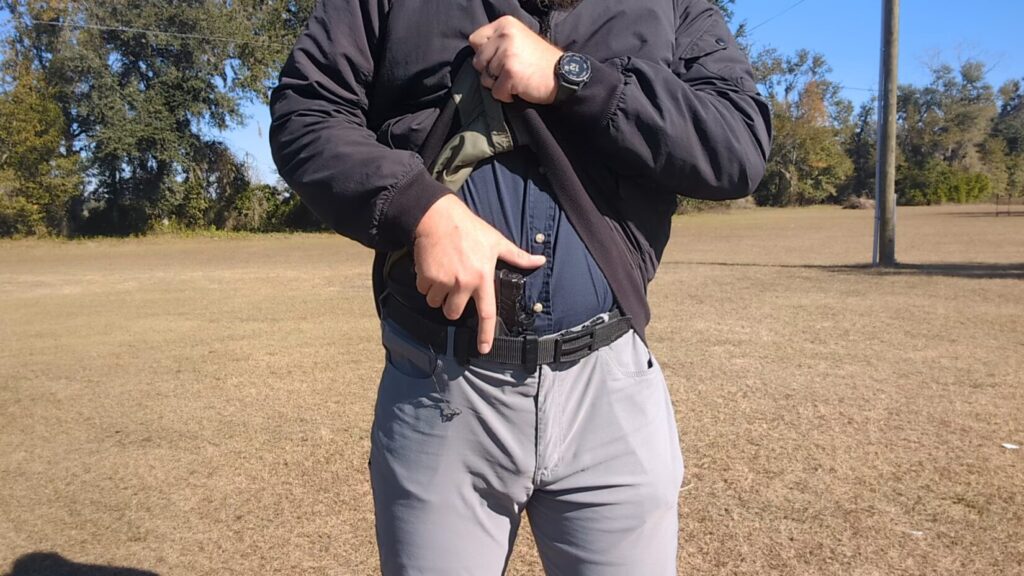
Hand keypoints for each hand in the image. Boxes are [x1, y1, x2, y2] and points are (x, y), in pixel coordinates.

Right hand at [413, 195, 545, 353]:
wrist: (437, 217)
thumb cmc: (470, 229)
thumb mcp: (497, 242)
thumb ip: (518, 256)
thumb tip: (540, 261)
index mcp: (482, 278)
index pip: (487, 313)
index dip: (486, 334)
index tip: (484, 348)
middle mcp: (463, 283)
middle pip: (453, 312)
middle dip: (452, 307)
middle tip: (454, 290)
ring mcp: (443, 281)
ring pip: (436, 303)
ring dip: (437, 295)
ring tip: (443, 276)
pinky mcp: (426, 277)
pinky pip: (423, 291)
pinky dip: (426, 284)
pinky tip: (432, 269)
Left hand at [468, 15, 562, 103]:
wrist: (563, 75)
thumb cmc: (539, 60)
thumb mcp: (519, 38)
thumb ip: (497, 41)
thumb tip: (476, 54)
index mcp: (505, 24)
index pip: (475, 40)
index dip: (484, 54)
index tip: (498, 59)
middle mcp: (504, 35)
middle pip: (477, 61)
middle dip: (490, 71)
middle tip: (510, 71)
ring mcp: (506, 55)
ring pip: (485, 78)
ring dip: (498, 84)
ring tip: (517, 78)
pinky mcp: (510, 73)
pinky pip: (495, 92)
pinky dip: (506, 95)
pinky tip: (520, 88)